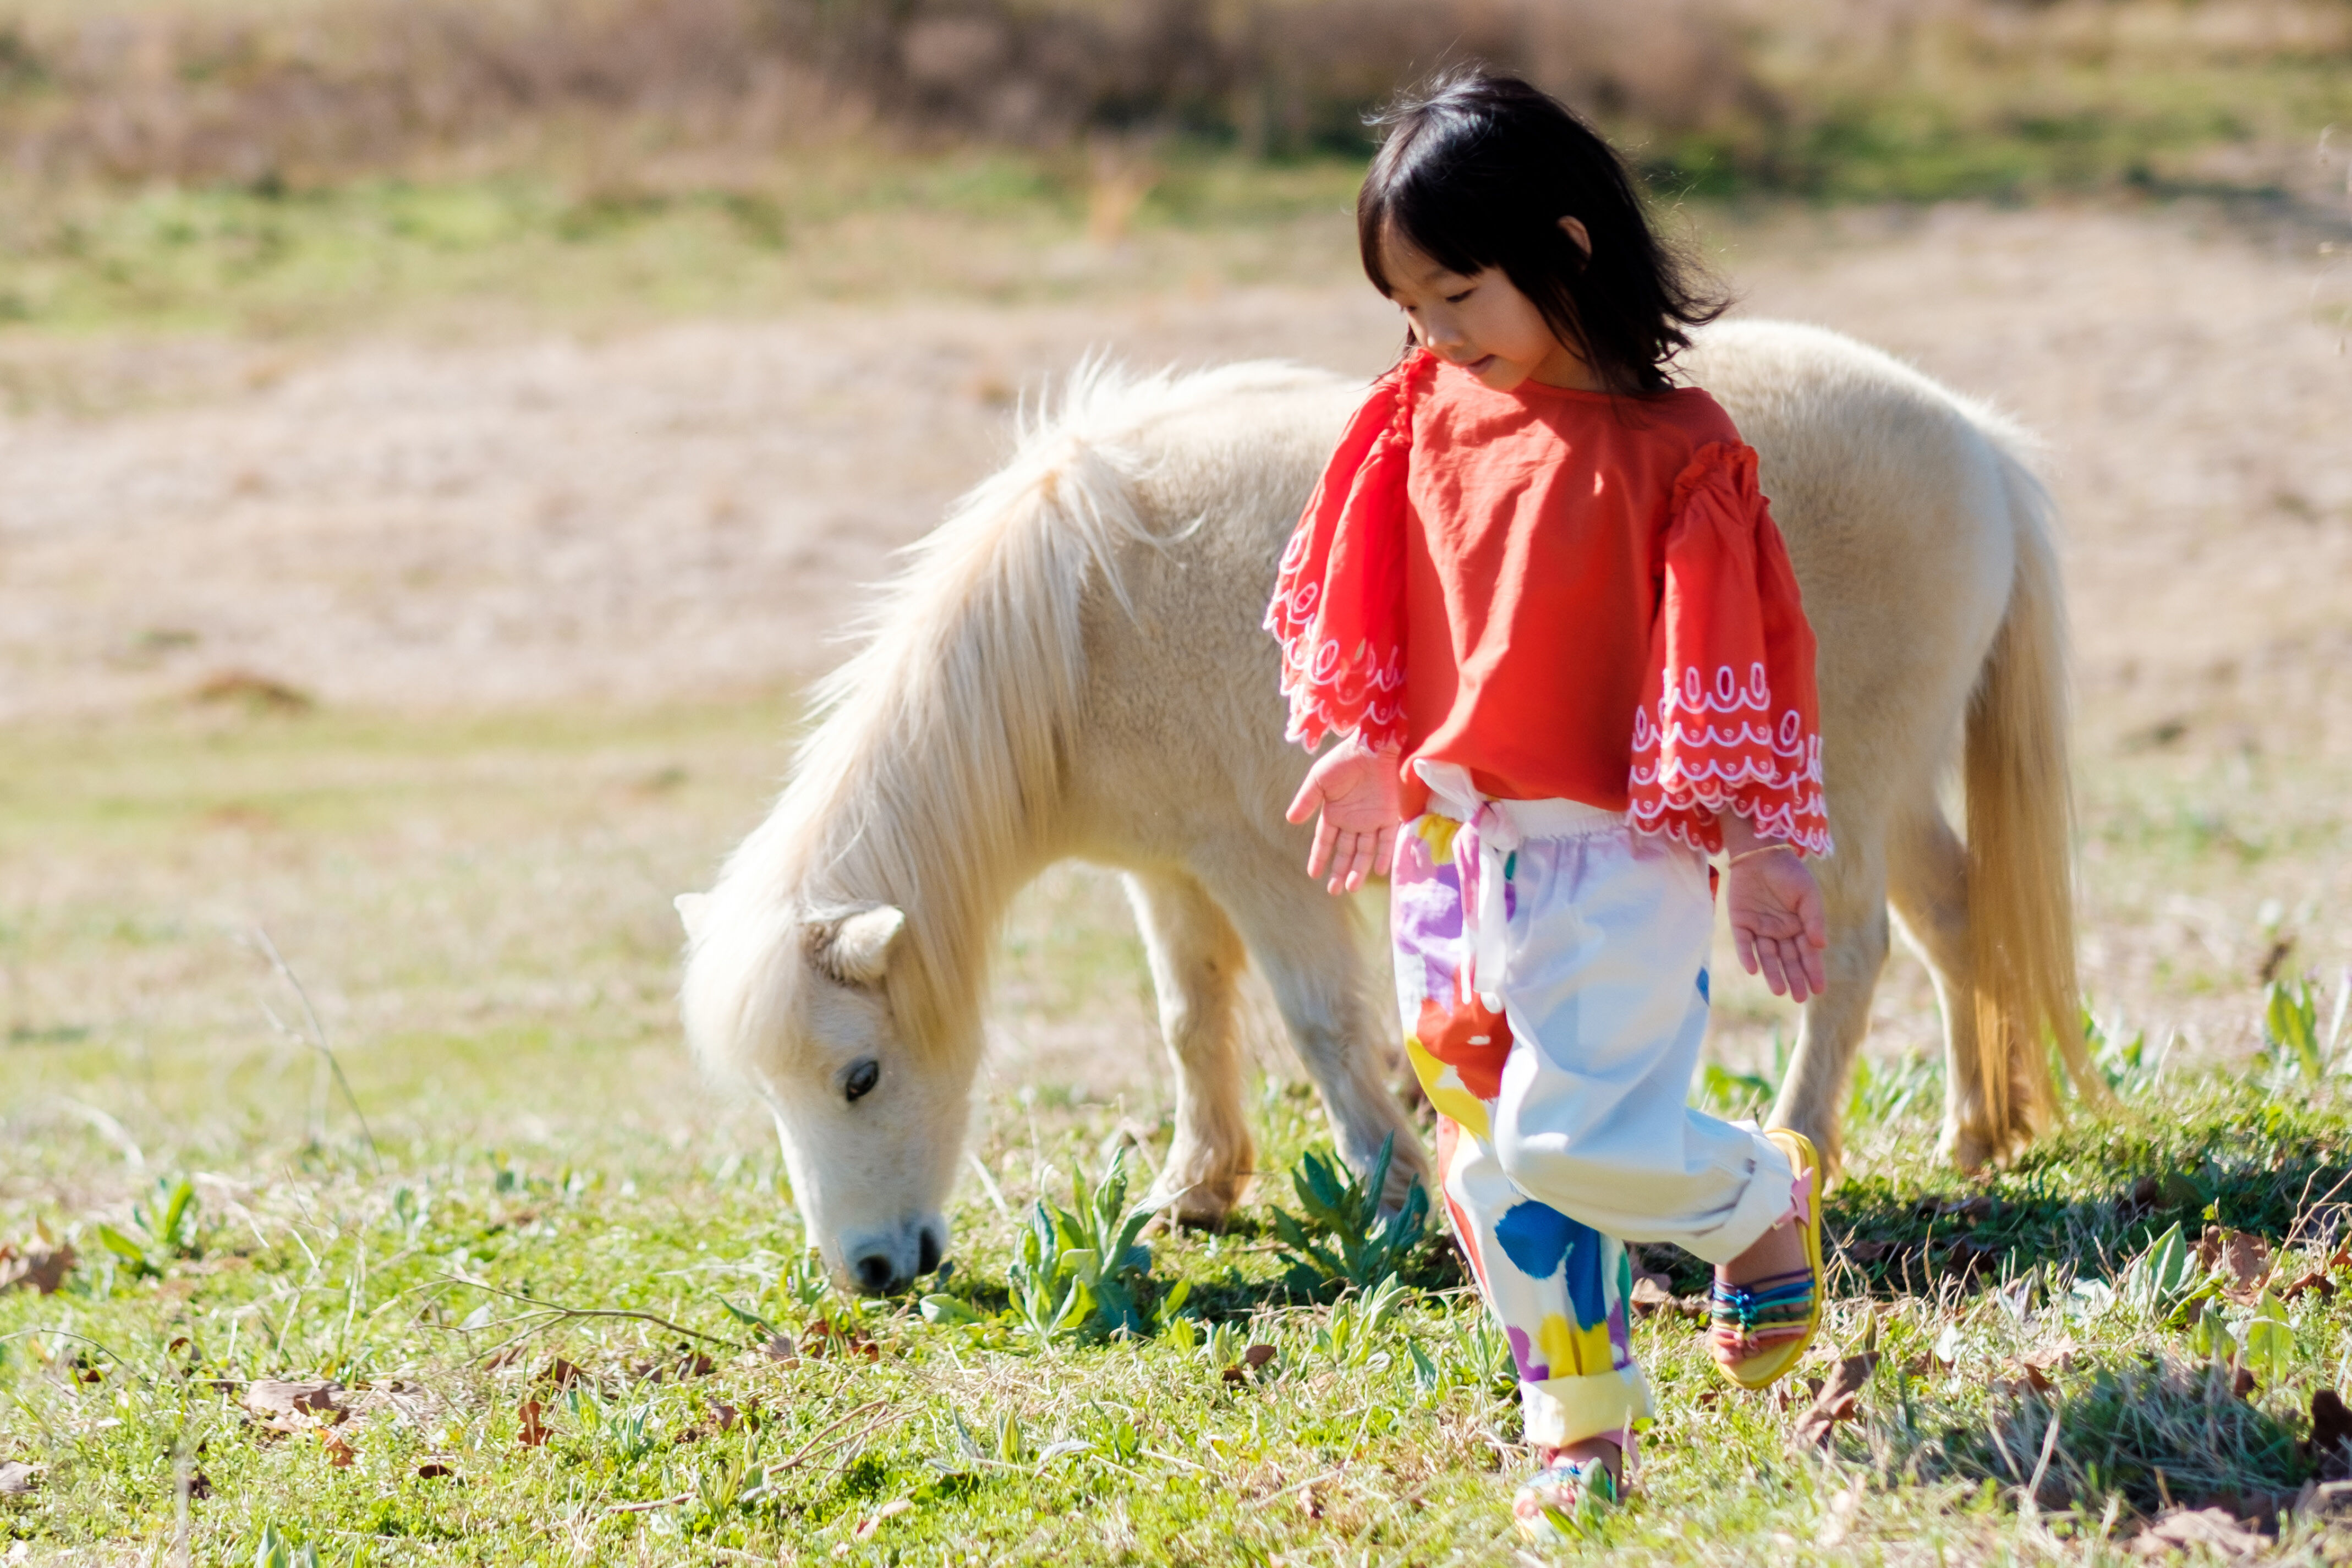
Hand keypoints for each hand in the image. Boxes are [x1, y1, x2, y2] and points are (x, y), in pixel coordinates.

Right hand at [1285, 735, 1402, 894]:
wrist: (1371, 746)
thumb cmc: (1343, 760)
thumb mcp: (1318, 780)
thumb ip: (1307, 800)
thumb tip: (1291, 820)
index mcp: (1334, 813)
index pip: (1325, 841)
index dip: (1319, 857)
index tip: (1313, 874)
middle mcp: (1353, 821)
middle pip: (1345, 851)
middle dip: (1339, 871)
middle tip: (1333, 891)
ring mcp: (1372, 819)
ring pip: (1365, 850)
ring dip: (1358, 868)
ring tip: (1351, 886)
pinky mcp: (1390, 815)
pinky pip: (1386, 839)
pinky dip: (1383, 854)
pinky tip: (1377, 870)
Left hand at [1722, 842, 1828, 1002]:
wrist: (1761, 852)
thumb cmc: (1789, 872)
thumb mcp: (1808, 895)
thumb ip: (1814, 919)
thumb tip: (1820, 946)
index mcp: (1800, 926)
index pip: (1808, 954)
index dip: (1813, 971)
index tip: (1819, 989)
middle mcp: (1780, 931)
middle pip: (1788, 960)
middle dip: (1794, 978)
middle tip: (1800, 997)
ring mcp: (1760, 928)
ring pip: (1767, 956)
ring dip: (1773, 973)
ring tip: (1779, 990)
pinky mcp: (1740, 922)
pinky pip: (1744, 943)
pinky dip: (1748, 956)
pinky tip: (1754, 970)